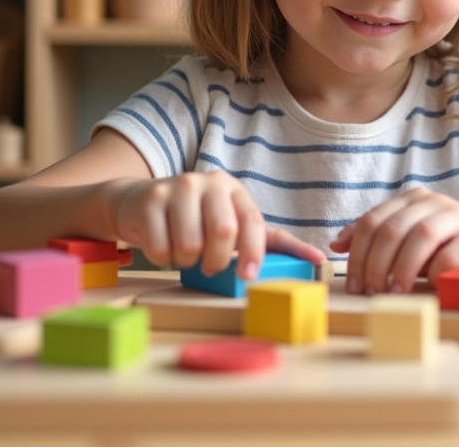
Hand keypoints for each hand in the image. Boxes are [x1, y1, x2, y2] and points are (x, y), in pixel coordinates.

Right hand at [111, 171, 325, 279]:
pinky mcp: (150, 200)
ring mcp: (177, 188)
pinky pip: (162, 247)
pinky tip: (163, 246)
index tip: (248, 277)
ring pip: (191, 244)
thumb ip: (270, 242)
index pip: (253, 223)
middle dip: (217, 261)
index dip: (253, 254)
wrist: (138, 202)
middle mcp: (206, 182)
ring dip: (188, 261)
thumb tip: (320, 258)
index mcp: (232, 189)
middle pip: (223, 233)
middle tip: (210, 265)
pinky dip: (163, 258)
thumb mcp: (232, 223)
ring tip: (185, 253)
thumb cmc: (194, 219)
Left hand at [329, 187, 458, 294]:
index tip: (354, 284)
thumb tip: (336, 244)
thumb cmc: (445, 246)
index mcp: (411, 200)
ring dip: (404, 268)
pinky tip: (431, 285)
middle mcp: (432, 202)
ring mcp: (457, 215)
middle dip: (377, 264)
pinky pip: (453, 250)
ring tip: (396, 292)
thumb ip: (375, 240)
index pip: (372, 221)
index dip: (358, 254)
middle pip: (393, 229)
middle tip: (373, 291)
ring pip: (422, 235)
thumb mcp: (406, 241)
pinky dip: (437, 269)